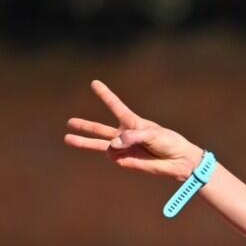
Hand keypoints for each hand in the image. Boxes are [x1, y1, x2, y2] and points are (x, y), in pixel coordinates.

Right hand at [64, 80, 203, 180]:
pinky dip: (113, 154)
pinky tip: (118, 153)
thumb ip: (131, 137)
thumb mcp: (151, 134)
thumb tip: (112, 146)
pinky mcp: (125, 162)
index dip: (105, 94)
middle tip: (69, 122)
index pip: (115, 105)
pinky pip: (112, 157)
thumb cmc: (168, 142)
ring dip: (84, 142)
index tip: (94, 83)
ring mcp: (124, 149)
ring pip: (99, 144)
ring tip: (67, 138)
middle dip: (85, 126)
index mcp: (132, 122)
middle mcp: (125, 135)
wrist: (178, 162)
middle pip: (100, 129)